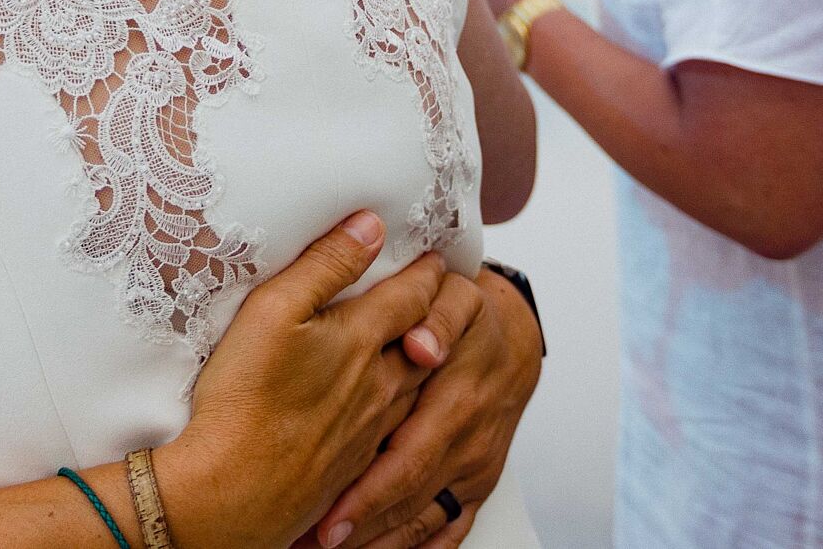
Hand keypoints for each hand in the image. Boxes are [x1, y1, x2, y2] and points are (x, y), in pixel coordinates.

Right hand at [162, 213, 481, 548]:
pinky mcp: (354, 464)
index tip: (435, 257)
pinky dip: (404, 409)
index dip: (424, 272)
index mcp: (361, 340)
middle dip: (435, 316)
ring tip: (425, 347)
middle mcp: (378, 385)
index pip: (411, 296)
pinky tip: (392, 412)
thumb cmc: (246, 398)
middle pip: (423, 342)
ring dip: (425, 364)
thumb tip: (370, 225)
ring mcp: (370, 429)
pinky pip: (395, 428)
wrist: (236, 491)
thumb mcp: (276, 309)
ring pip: (415, 388)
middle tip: (441, 297)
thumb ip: (326, 264)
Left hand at [311, 270, 542, 548]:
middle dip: (361, 529)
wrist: (513, 340)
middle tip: (309, 545)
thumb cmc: (470, 317)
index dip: (367, 494)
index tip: (327, 518)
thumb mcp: (456, 298)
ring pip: (424, 522)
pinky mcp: (474, 486)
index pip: (408, 460)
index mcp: (458, 402)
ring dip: (377, 544)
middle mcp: (467, 445)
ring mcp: (472, 471)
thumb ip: (434, 315)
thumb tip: (420, 345)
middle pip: (410, 501)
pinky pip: (448, 529)